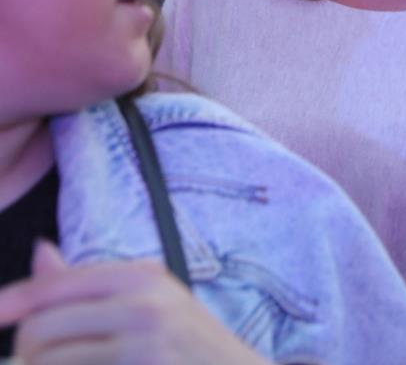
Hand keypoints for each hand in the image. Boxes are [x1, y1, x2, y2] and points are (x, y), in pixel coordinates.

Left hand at [0, 241, 265, 363]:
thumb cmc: (190, 346)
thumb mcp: (150, 303)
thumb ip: (88, 284)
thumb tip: (39, 251)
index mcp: (140, 277)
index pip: (52, 287)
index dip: (10, 302)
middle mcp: (142, 303)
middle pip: (40, 329)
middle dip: (28, 355)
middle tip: (44, 363)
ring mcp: (144, 343)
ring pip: (49, 363)